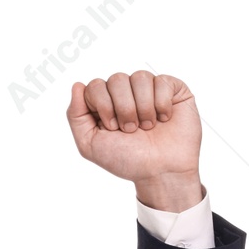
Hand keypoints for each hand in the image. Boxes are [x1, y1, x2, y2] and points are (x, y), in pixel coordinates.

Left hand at [66, 71, 201, 209]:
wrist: (160, 171)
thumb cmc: (126, 160)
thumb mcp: (89, 144)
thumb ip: (76, 115)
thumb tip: (77, 85)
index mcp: (105, 103)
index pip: (95, 85)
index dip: (103, 106)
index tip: (112, 128)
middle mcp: (126, 93)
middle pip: (117, 79)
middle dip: (123, 108)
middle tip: (131, 130)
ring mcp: (149, 89)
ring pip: (140, 77)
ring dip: (143, 107)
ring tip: (148, 126)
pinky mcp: (172, 89)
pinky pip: (162, 81)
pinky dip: (161, 104)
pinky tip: (164, 119)